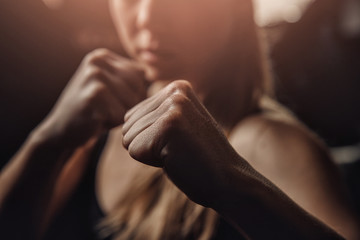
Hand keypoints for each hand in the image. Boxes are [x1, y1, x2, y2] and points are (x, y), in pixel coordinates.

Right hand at [36, 48, 146, 147]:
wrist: (60, 131)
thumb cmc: (93, 111)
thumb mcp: (110, 88)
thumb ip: (130, 79)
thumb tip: (157, 77)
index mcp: (103, 56)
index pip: (140, 75)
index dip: (133, 94)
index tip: (112, 101)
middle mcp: (98, 61)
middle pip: (139, 87)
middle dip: (128, 105)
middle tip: (105, 110)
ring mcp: (94, 76)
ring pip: (132, 102)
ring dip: (120, 115)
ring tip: (100, 114)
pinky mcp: (93, 96)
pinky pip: (120, 115)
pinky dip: (111, 124)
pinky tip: (95, 121)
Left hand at [122, 80, 243, 206]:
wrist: (228, 180)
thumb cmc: (198, 157)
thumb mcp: (178, 124)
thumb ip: (154, 114)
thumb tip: (123, 118)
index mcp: (177, 87)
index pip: (132, 114)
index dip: (150, 136)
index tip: (178, 140)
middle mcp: (175, 91)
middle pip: (128, 124)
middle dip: (148, 144)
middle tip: (179, 148)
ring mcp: (173, 107)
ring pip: (128, 137)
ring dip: (150, 153)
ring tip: (179, 151)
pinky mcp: (168, 126)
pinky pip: (134, 149)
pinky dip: (151, 161)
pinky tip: (177, 158)